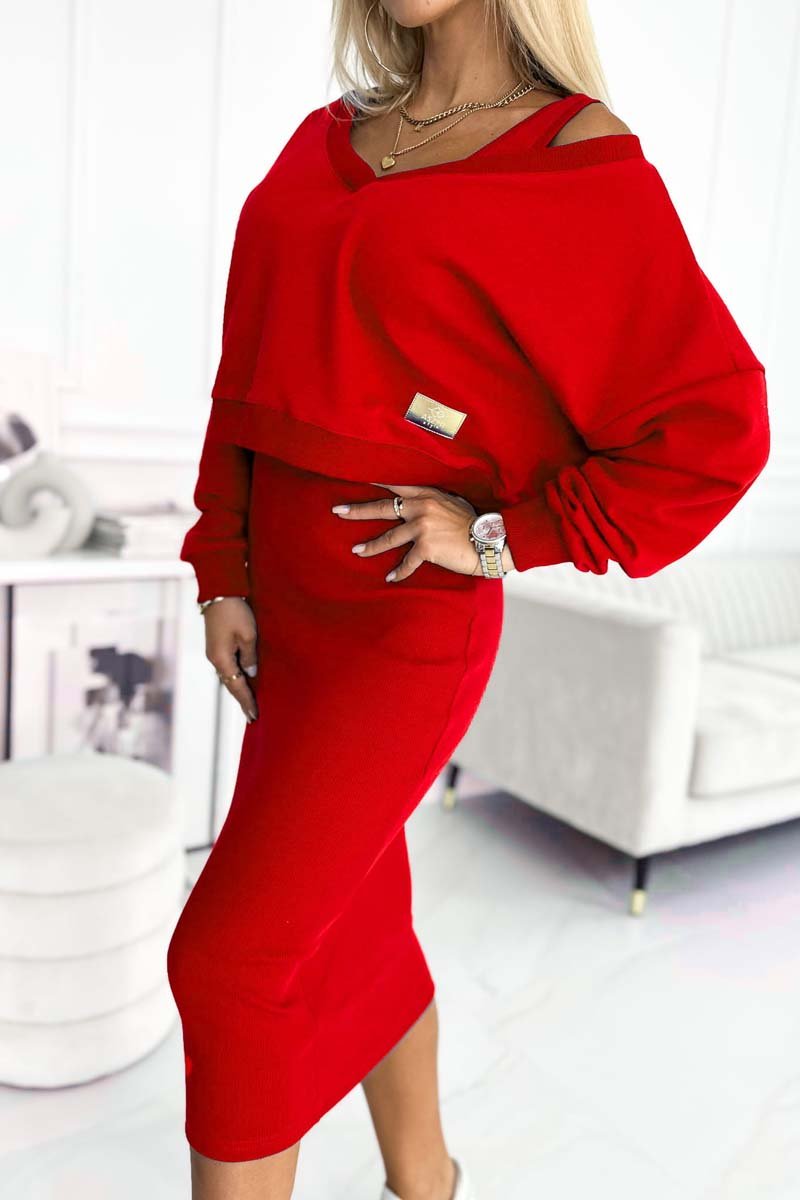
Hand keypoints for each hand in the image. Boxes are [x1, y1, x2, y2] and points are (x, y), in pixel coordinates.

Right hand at [202, 597, 258, 720]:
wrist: (219, 592)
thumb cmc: (235, 612)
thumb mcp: (248, 635)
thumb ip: (250, 657)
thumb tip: (250, 674)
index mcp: (222, 659)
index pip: (237, 687)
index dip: (246, 702)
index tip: (254, 716)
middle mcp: (215, 659)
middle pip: (230, 685)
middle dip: (241, 700)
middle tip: (252, 716)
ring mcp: (214, 652)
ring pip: (228, 676)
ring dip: (238, 689)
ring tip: (248, 702)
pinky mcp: (216, 645)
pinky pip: (228, 666)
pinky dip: (236, 677)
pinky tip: (243, 680)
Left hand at [331, 482, 482, 581]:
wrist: (489, 540)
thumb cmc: (474, 523)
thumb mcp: (453, 503)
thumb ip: (433, 501)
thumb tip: (418, 504)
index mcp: (427, 494)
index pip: (395, 487)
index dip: (375, 485)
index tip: (356, 482)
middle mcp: (421, 508)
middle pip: (382, 508)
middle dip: (358, 511)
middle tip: (338, 512)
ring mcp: (422, 527)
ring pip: (389, 538)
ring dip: (370, 546)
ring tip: (356, 551)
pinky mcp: (426, 548)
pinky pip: (407, 562)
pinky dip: (399, 572)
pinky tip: (391, 578)